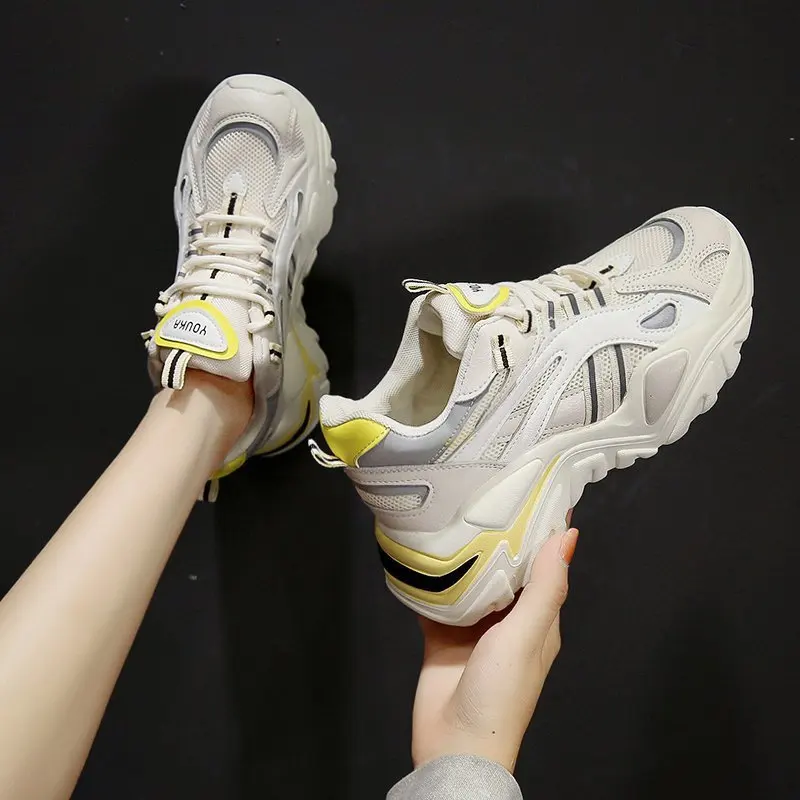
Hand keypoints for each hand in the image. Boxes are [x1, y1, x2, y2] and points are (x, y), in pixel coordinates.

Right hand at [411, 514, 577, 772]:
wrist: (453, 745)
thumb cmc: (500, 694)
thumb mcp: (527, 635)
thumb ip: (545, 587)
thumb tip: (569, 535)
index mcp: (538, 619)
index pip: (544, 565)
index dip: (542, 531)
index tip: (533, 490)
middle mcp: (509, 619)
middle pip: (505, 568)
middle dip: (498, 535)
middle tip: (484, 491)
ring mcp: (475, 627)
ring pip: (471, 578)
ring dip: (464, 553)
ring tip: (453, 511)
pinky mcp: (444, 634)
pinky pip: (439, 597)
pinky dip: (433, 578)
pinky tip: (424, 552)